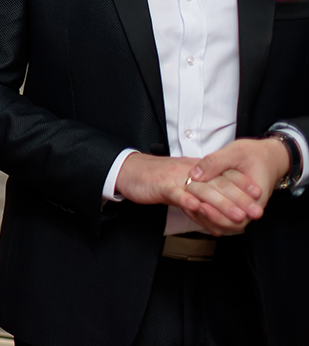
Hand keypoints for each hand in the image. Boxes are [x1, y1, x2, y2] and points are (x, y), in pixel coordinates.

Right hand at [114, 152, 258, 234]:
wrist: (129, 169)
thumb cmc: (156, 177)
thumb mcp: (181, 180)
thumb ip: (199, 190)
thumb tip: (216, 205)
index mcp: (196, 169)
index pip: (223, 174)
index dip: (242, 183)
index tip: (259, 194)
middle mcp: (190, 172)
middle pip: (219, 184)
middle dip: (240, 199)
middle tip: (256, 212)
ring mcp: (176, 179)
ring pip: (202, 191)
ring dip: (221, 204)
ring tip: (237, 217)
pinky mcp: (161, 186)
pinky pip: (177, 194)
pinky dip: (188, 201)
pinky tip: (198, 209)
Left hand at [183, 137, 291, 228]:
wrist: (266, 157)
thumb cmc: (252, 154)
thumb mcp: (234, 152)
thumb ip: (215, 163)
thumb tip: (194, 175)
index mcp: (256, 198)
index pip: (240, 218)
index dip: (219, 215)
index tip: (201, 206)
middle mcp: (251, 208)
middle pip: (232, 224)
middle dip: (211, 218)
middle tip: (193, 206)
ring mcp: (243, 208)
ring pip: (226, 224)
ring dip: (208, 218)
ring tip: (190, 207)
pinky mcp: (234, 205)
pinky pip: (222, 217)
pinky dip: (207, 215)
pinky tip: (192, 206)